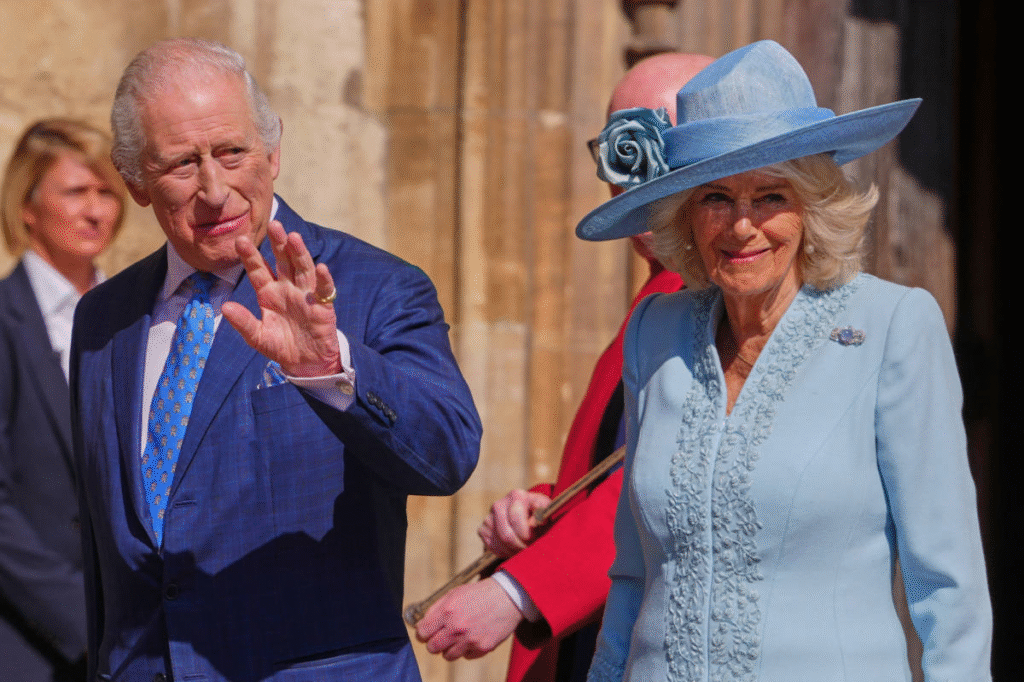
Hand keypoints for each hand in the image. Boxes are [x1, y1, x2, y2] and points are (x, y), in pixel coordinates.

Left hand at [222, 220, 341, 376]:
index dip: (250, 256)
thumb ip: (243, 322)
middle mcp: (287, 289)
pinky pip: (323, 290)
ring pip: (303, 269)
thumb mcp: (257, 337)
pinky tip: (321, 268)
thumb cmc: (281, 347)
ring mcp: (305, 295)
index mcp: (268, 293)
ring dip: (299, 253)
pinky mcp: (322, 306)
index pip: (258, 270)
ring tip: (293, 237)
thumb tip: (225, 307)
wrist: (305, 363)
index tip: (240, 241)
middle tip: (273, 224)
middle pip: (283, 261)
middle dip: (278, 244)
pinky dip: (323, 279)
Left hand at [415, 578, 523, 659]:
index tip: (427, 632)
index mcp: (447, 611)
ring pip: (448, 656)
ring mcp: (470, 640)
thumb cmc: (479, 594)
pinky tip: (473, 637)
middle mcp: (457, 627)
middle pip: (432, 648)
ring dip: (450, 648)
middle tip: (442, 636)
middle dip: (434, 642)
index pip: (423, 633)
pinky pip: (466, 657)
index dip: (423, 633)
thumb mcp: (455, 593)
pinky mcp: (482, 648)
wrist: (507, 597)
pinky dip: (467, 650)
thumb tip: (421, 625)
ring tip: (459, 636)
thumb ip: (436, 609)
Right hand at [478, 489, 551, 557]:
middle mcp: (499, 504)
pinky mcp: (482, 529)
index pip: (516, 519)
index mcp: (516, 496)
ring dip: (514, 550)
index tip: (535, 538)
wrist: (526, 516)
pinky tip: (513, 547)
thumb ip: (542, 513)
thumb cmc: (538, 514)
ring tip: (523, 548)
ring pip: (500, 543)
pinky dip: (505, 552)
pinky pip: (492, 547)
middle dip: (520, 545)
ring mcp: (488, 517)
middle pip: (506, 535)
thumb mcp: (546, 510)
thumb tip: (534, 522)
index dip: (526, 534)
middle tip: (529, 548)